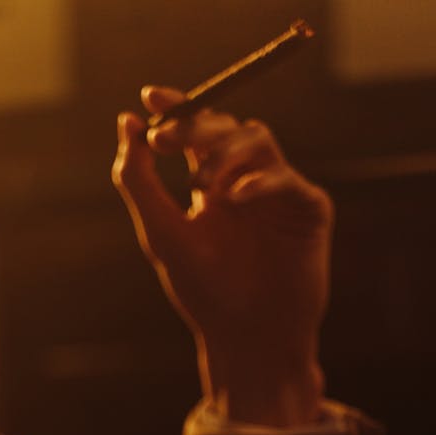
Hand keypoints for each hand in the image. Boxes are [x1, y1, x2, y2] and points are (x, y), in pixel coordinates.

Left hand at [112, 87, 333, 426]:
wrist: (249, 338)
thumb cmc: (205, 293)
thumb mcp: (162, 235)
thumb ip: (139, 182)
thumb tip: (127, 123)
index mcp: (210, 188)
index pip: (193, 134)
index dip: (175, 108)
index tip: (150, 97)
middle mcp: (245, 183)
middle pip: (224, 127)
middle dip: (195, 125)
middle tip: (169, 138)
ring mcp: (278, 193)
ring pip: (256, 139)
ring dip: (224, 153)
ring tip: (205, 186)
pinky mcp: (308, 209)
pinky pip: (287, 178)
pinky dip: (261, 181)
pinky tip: (238, 197)